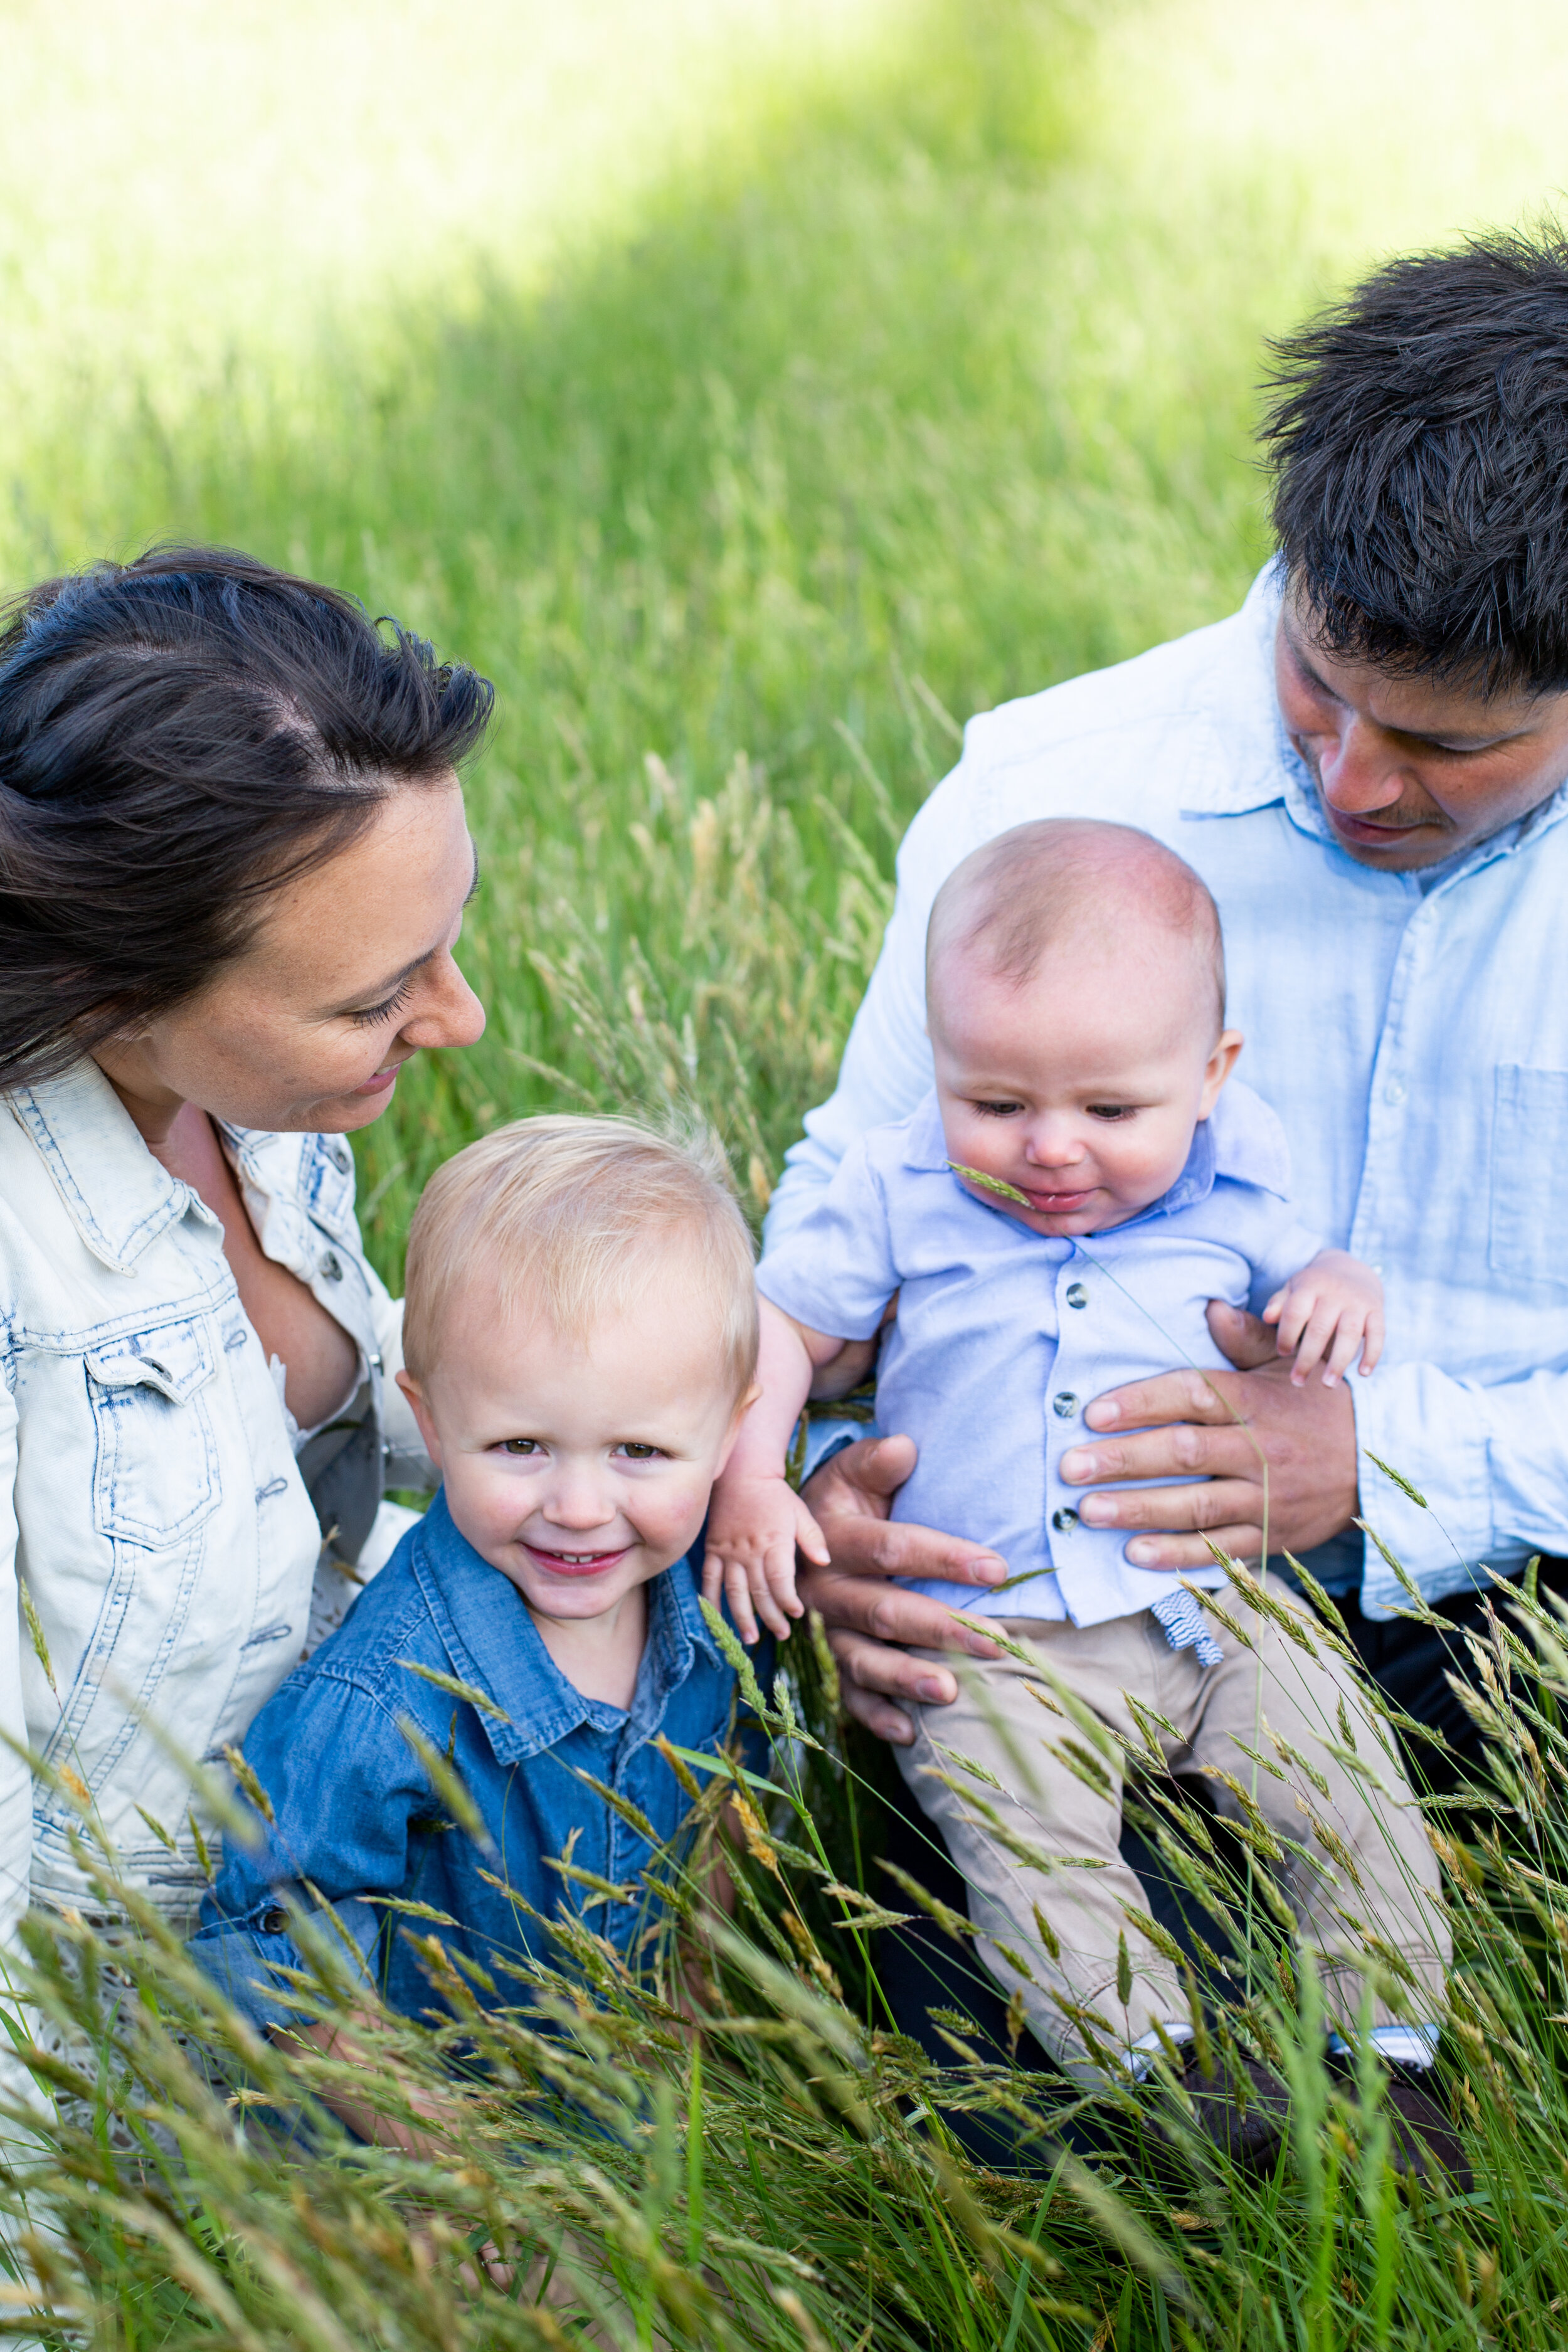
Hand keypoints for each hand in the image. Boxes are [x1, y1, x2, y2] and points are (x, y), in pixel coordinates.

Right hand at [703, 1473, 823, 1644]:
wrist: (741, 1473)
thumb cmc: (775, 1495)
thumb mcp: (800, 1512)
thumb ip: (812, 1538)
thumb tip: (825, 1561)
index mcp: (773, 1543)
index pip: (779, 1581)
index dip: (787, 1601)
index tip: (796, 1614)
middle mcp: (750, 1551)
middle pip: (759, 1592)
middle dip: (771, 1617)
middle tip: (781, 1635)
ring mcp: (729, 1552)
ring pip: (734, 1591)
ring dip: (742, 1617)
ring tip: (750, 1638)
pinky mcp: (713, 1549)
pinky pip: (710, 1578)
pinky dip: (711, 1597)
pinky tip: (715, 1615)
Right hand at [795, 1434, 1008, 1744]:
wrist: (787, 1536)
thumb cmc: (841, 1501)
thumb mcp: (849, 1471)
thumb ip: (876, 1461)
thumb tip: (906, 1447)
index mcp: (833, 1539)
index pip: (891, 1547)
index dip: (943, 1557)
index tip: (997, 1569)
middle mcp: (823, 1590)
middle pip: (884, 1610)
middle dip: (941, 1628)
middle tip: (997, 1643)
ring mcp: (821, 1632)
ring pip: (862, 1659)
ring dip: (905, 1678)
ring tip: (949, 1691)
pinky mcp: (822, 1664)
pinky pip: (846, 1696)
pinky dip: (875, 1716)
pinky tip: (910, 1733)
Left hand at [1058, 1302, 1358, 1570]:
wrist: (1383, 1465)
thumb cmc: (1320, 1407)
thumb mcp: (1289, 1366)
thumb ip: (1245, 1337)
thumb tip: (1209, 1304)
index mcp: (1257, 1401)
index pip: (1192, 1395)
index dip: (1141, 1402)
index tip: (1092, 1412)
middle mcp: (1260, 1449)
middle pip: (1184, 1452)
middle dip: (1122, 1459)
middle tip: (1070, 1466)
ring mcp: (1266, 1497)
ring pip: (1195, 1504)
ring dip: (1137, 1508)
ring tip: (1087, 1510)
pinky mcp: (1271, 1535)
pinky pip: (1219, 1548)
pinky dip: (1176, 1554)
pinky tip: (1133, 1552)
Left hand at [1262, 1249, 1384, 1386]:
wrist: (1351, 1268)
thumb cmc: (1314, 1286)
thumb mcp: (1294, 1288)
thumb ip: (1279, 1303)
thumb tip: (1267, 1317)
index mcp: (1310, 1285)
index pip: (1295, 1312)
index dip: (1286, 1335)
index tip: (1283, 1352)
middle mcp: (1335, 1293)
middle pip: (1320, 1329)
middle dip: (1307, 1358)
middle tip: (1297, 1381)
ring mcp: (1357, 1302)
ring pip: (1349, 1334)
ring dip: (1339, 1362)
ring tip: (1328, 1384)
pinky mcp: (1377, 1310)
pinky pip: (1378, 1334)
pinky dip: (1372, 1354)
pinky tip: (1363, 1373)